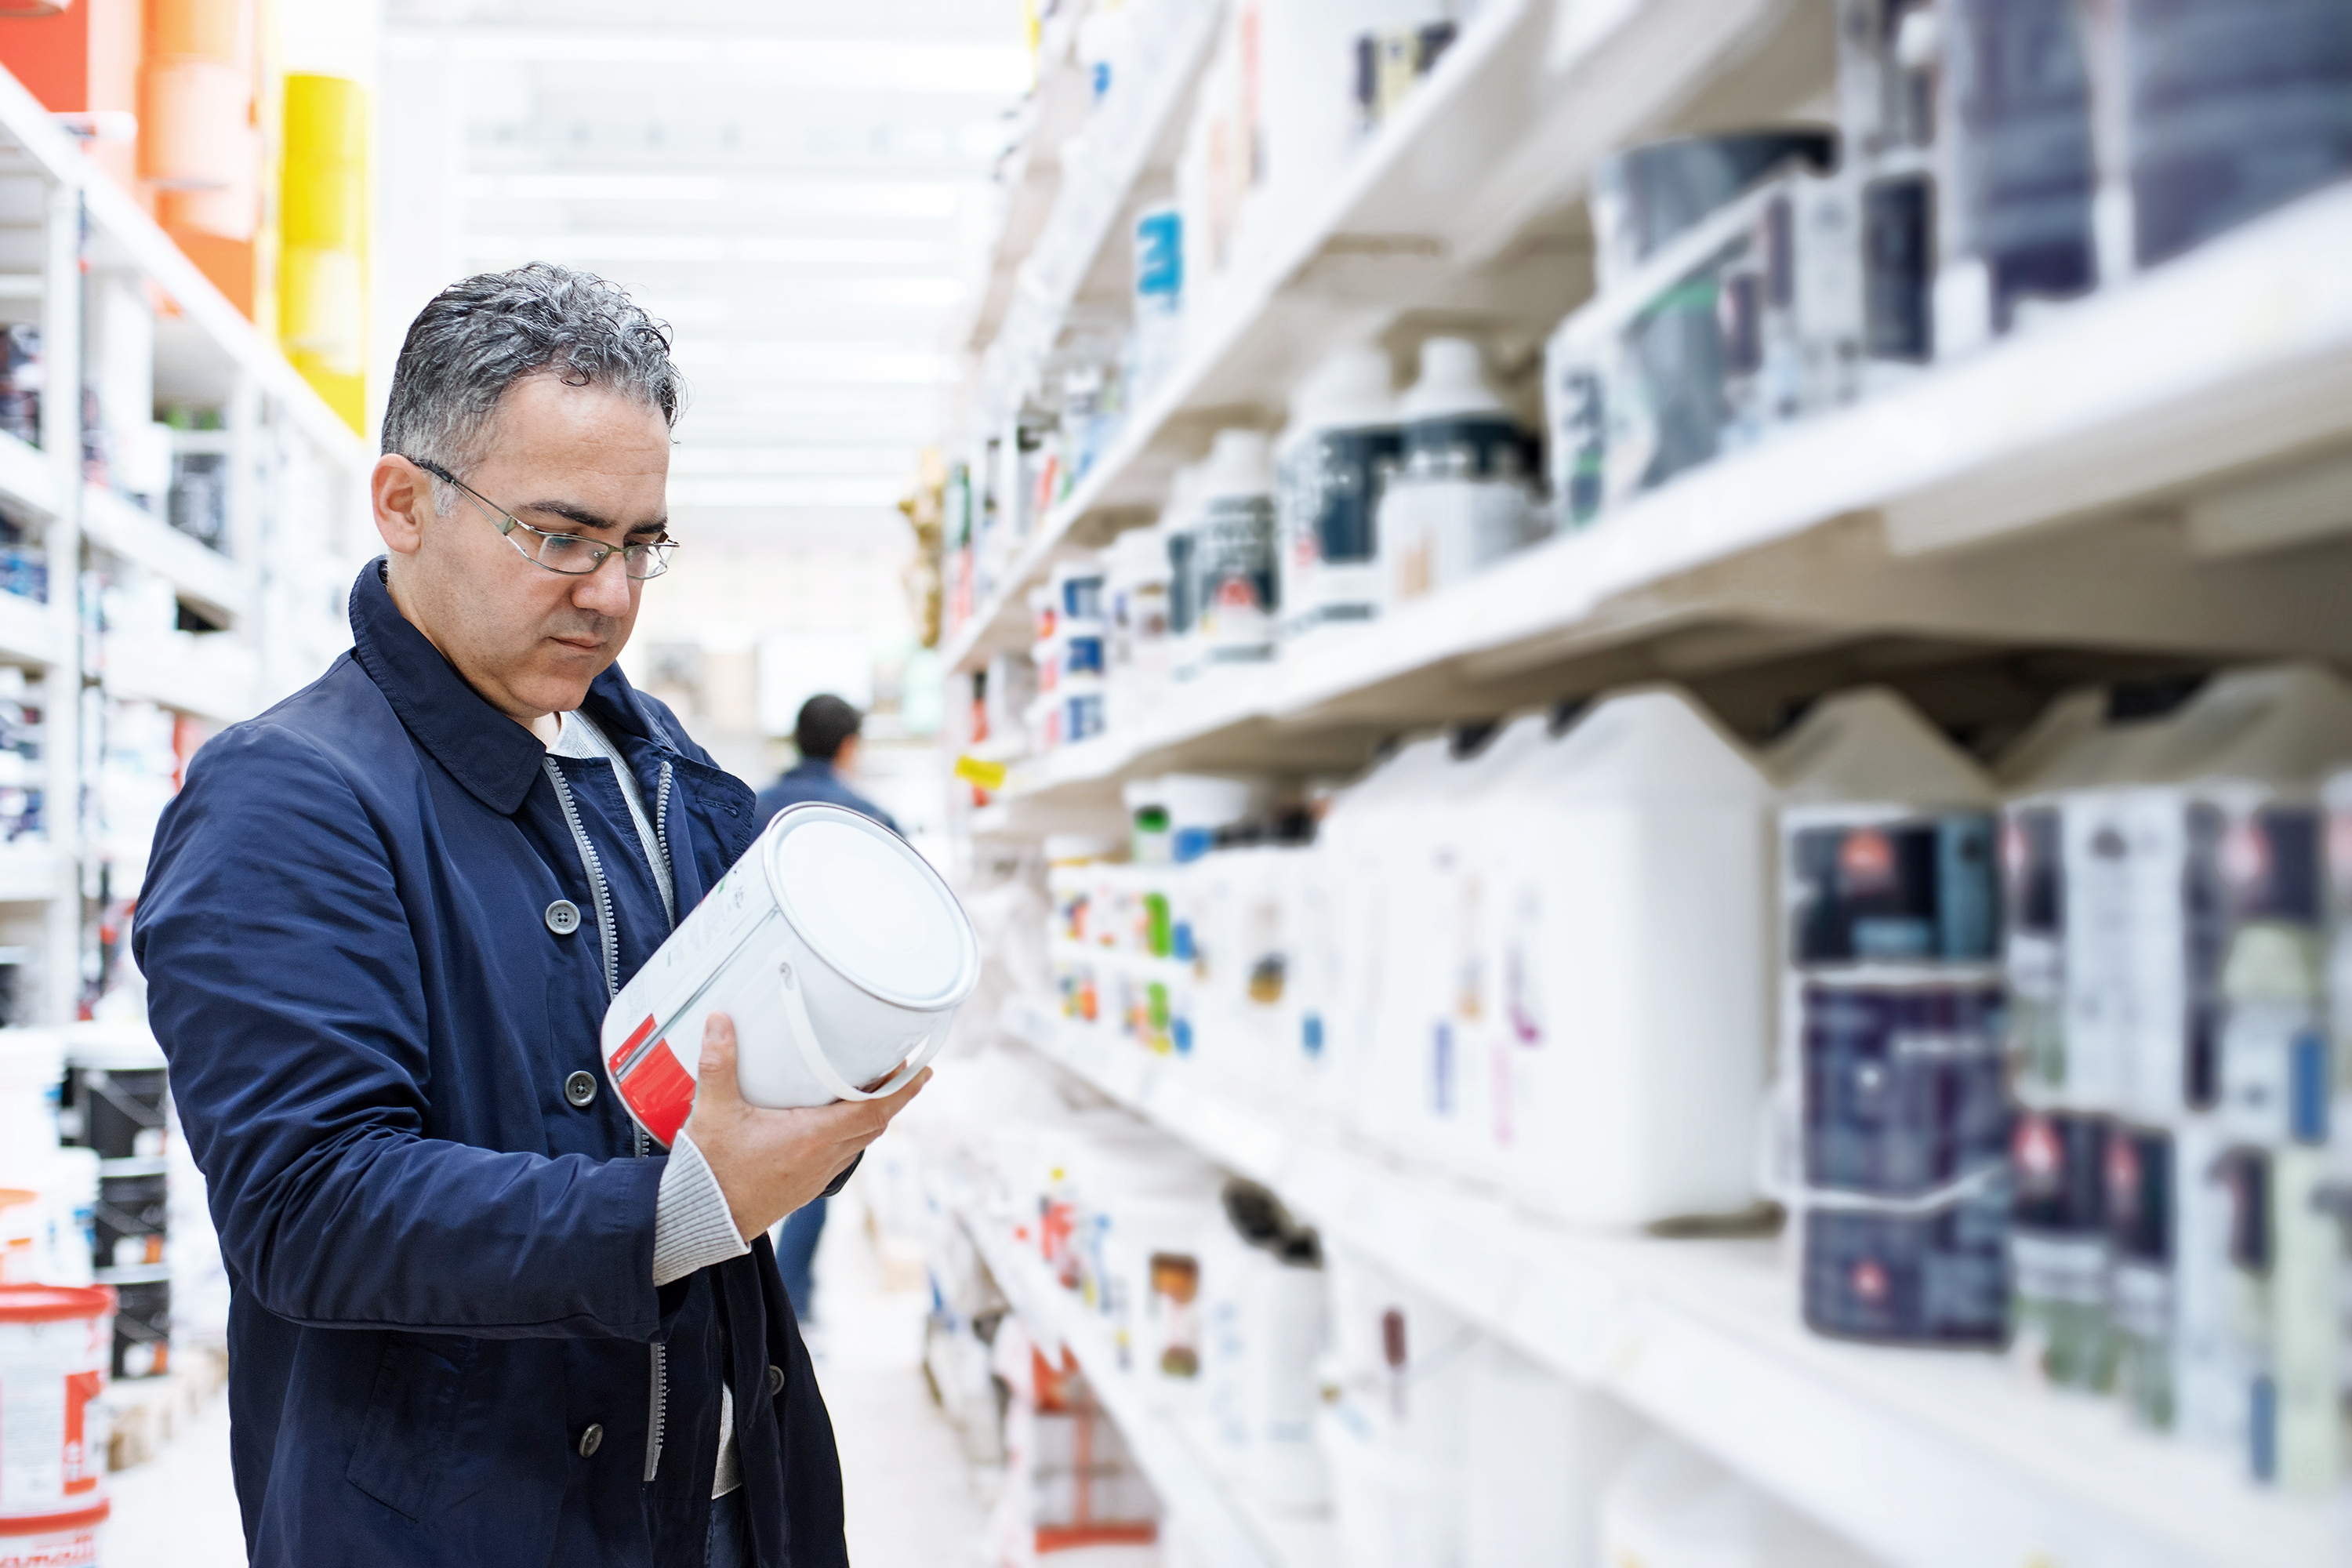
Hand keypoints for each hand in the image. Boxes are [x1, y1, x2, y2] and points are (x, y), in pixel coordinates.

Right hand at [682, 1011, 930, 1239]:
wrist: (702, 1219)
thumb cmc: (711, 1170)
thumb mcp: (714, 1111)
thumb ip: (718, 1063)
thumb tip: (720, 1019)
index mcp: (813, 1136)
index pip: (874, 1110)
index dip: (903, 1090)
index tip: (923, 1070)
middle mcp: (824, 1158)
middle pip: (875, 1124)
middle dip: (895, 1097)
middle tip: (902, 1070)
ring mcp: (817, 1175)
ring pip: (861, 1141)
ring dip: (873, 1116)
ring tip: (875, 1089)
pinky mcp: (806, 1186)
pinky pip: (843, 1155)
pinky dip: (852, 1134)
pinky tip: (837, 1121)